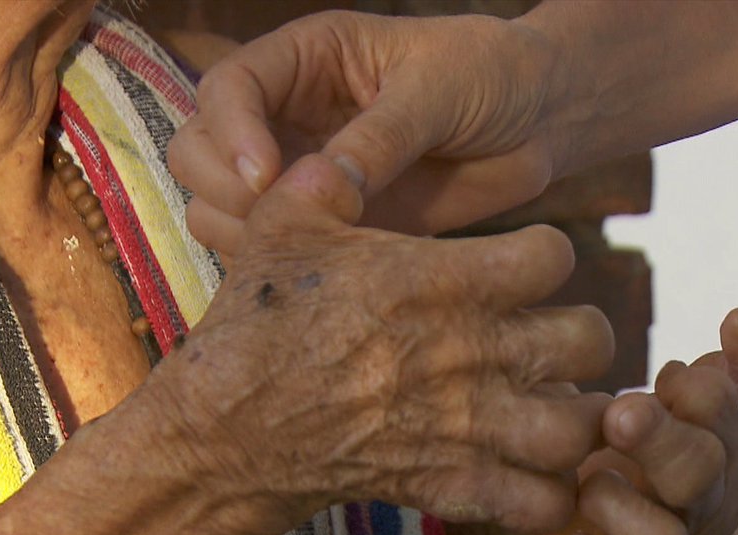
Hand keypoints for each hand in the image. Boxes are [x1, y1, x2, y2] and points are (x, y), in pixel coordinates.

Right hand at [156, 153, 613, 534]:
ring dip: (579, 417)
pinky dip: (547, 494)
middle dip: (580, 335)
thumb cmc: (258, 323)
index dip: (545, 255)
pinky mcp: (453, 487)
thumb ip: (331, 177)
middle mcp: (474, 353)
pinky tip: (528, 471)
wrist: (229, 428)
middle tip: (549, 337)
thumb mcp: (284, 225)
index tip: (522, 265)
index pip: (556, 255)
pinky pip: (540, 503)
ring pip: (581, 428)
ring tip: (554, 405)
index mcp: (448, 281)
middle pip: (591, 338)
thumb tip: (346, 147)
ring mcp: (470, 427)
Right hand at [167, 10, 571, 256]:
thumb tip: (325, 186)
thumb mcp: (441, 88)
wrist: (540, 120)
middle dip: (225, 188)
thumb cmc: (492, 75)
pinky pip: (271, 250)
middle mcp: (286, 115)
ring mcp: (299, 174)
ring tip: (310, 246)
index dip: (232, 134)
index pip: (228, 88)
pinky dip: (278, 265)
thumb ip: (382, 134)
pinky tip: (326, 270)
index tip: (269, 178)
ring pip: (219, 207)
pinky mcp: (325, 224)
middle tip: (283, 219)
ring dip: (243, 234)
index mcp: (305, 61)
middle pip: (197, 151)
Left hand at [528, 308, 737, 534]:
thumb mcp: (699, 402)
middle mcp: (698, 504)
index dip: (702, 392)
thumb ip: (735, 360)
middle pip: (700, 474)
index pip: (728, 414)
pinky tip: (556, 534)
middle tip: (618, 413)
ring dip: (614, 504)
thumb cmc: (658, 452)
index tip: (668, 374)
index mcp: (723, 448)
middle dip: (660, 439)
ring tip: (583, 481)